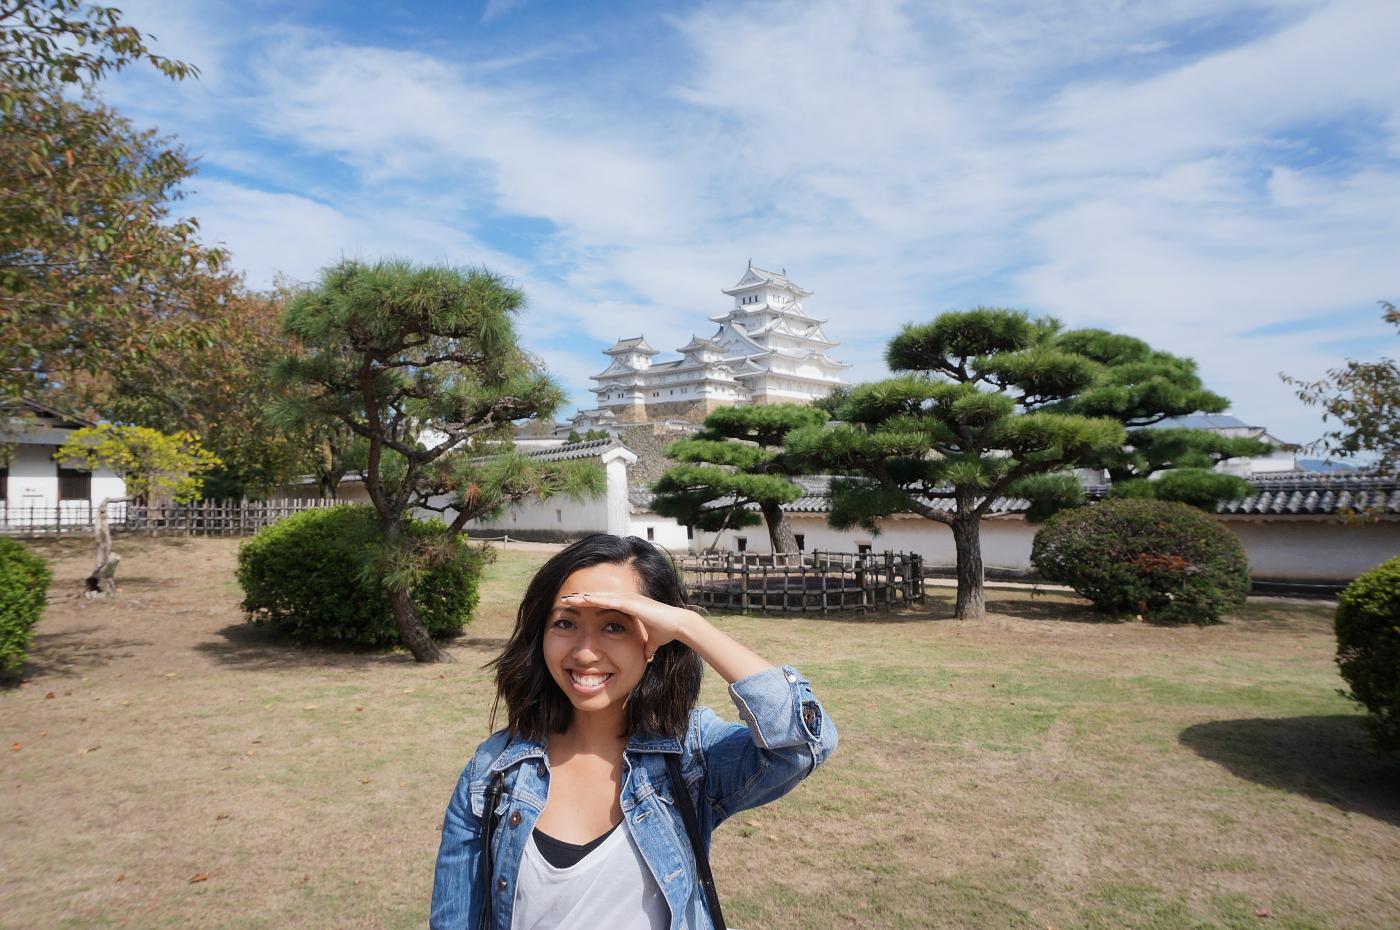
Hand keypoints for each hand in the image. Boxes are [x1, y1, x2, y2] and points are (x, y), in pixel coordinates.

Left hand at [557, 591, 699, 657]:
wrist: (678, 625)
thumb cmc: (666, 631)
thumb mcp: (651, 642)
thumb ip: (647, 647)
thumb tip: (647, 657)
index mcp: (628, 606)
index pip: (603, 604)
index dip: (588, 605)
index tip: (574, 607)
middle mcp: (626, 600)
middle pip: (597, 598)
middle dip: (580, 599)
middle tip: (563, 600)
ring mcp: (628, 599)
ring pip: (600, 597)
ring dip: (583, 598)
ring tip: (567, 598)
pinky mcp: (630, 603)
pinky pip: (608, 601)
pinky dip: (594, 599)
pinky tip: (582, 599)